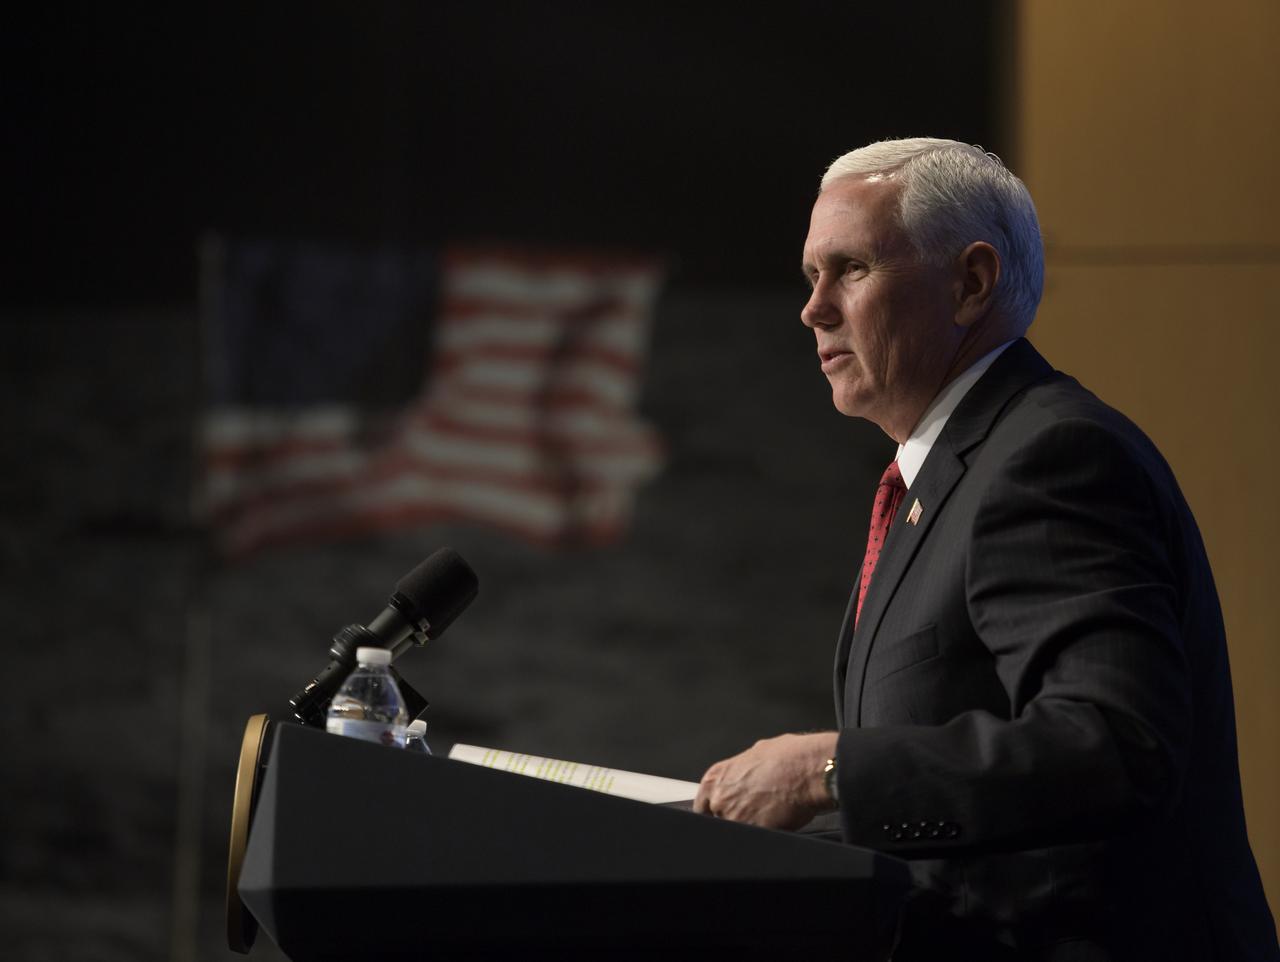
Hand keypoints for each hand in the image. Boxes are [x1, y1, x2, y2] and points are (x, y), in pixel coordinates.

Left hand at [693, 731, 838, 829]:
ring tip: (769, 812)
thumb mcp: (756, 753)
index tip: (719, 813)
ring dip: (749, 824)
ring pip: (736, 828)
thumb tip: (744, 774)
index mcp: (717, 776)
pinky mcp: (754, 831)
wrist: (809, 771)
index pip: (702, 805)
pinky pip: (754, 837)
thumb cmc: (789, 757)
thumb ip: (741, 769)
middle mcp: (721, 798)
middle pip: (717, 818)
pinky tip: (777, 819)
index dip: (712, 810)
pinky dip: (765, 831)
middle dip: (733, 816)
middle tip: (753, 808)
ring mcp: (735, 817)